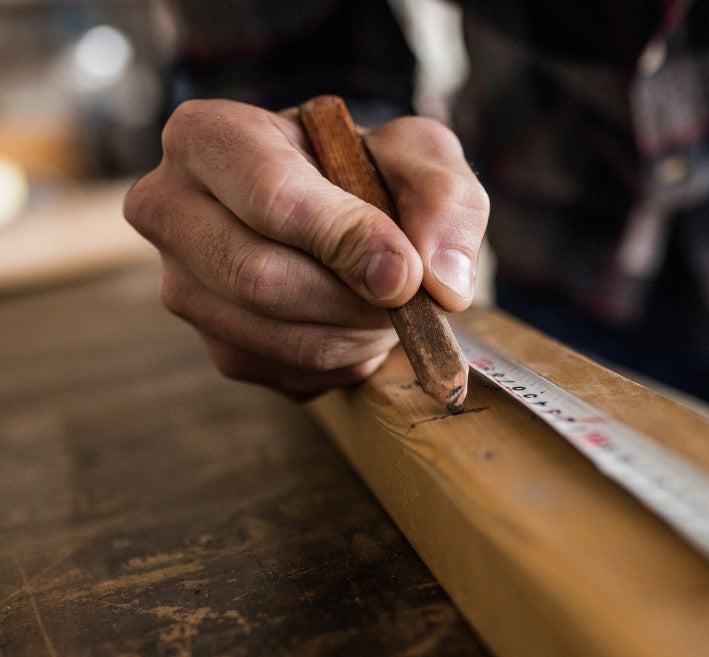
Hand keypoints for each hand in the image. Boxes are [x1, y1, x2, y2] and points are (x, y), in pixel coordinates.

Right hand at [124, 99, 488, 397]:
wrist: (348, 214)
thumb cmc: (371, 170)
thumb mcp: (419, 154)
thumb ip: (444, 198)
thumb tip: (442, 280)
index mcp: (208, 137)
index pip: (271, 198)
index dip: (347, 241)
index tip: (407, 273)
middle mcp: (171, 211)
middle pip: (261, 279)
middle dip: (356, 300)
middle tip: (411, 297)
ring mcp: (184, 287)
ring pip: (283, 338)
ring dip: (359, 333)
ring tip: (387, 302)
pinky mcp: (218, 346)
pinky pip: (293, 373)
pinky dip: (348, 358)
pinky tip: (359, 322)